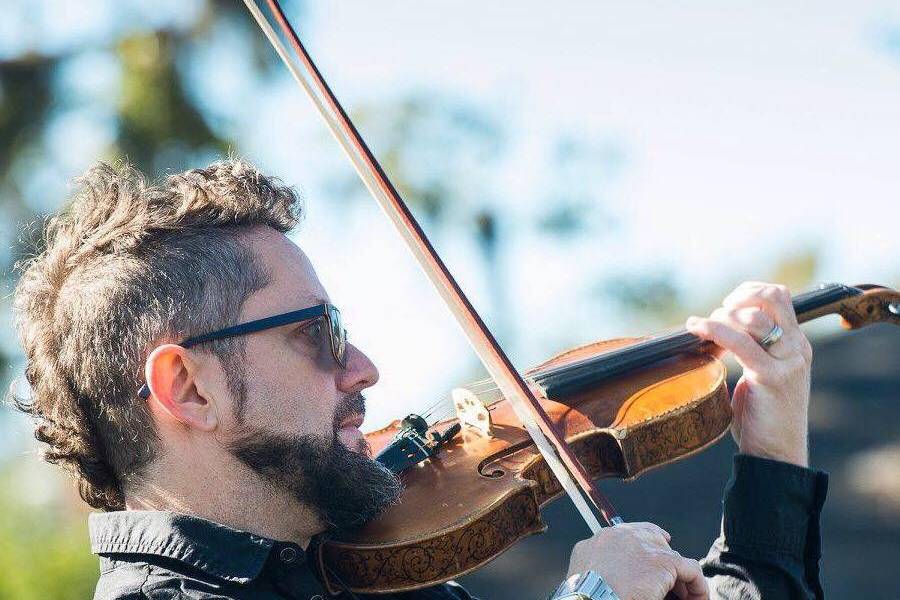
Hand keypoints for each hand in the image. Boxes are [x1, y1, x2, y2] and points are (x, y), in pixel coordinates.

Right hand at [567, 522, 707, 599]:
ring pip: (674, 559)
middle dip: (666, 560)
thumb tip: (605, 573)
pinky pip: (692, 571)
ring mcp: (645, 547)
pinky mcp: (663, 562)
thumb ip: (597, 562)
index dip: (649, 542)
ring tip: (686, 597)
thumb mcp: (581, 570)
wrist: (589, 597)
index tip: (659, 550)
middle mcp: (625, 535)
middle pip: (657, 540)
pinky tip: (698, 599)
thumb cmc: (584, 592)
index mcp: (604, 538)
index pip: (633, 532)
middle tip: (674, 583)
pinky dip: (698, 587)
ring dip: (681, 580)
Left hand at [685, 281, 812, 466]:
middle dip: (738, 298)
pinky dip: (714, 330)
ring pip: (755, 317)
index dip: (750, 292)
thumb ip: (749, 352)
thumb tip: (714, 334)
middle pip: (772, 296)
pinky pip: (740, 343)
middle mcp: (797, 348)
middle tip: (718, 315)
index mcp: (796, 345)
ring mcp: (788, 362)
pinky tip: (696, 329)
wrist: (776, 455)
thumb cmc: (762, 418)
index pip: (780, 296)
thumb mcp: (760, 375)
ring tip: (704, 328)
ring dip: (723, 316)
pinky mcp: (771, 377)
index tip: (727, 305)